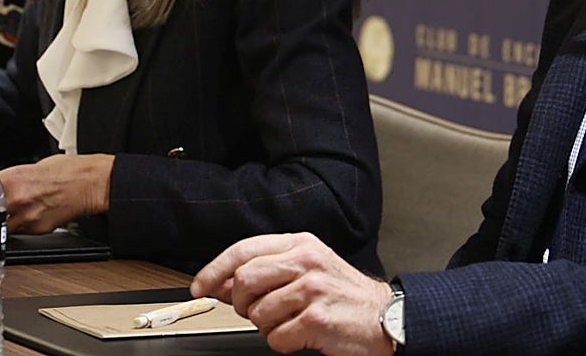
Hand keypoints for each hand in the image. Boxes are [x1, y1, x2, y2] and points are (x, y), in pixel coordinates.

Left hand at [0, 153, 113, 233]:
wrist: (91, 183)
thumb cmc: (69, 170)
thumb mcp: (34, 166)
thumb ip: (14, 178)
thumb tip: (0, 185)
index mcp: (13, 178)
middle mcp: (17, 199)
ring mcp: (26, 217)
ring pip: (1, 226)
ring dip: (2, 221)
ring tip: (11, 213)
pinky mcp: (37, 230)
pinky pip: (19, 231)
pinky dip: (20, 225)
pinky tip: (29, 215)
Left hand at [191, 232, 393, 355]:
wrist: (384, 317)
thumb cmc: (344, 294)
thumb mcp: (311, 266)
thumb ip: (272, 267)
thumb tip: (224, 281)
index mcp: (301, 243)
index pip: (244, 249)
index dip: (215, 269)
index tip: (201, 286)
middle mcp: (306, 261)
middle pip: (245, 280)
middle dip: (241, 303)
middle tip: (256, 312)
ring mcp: (312, 289)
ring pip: (257, 313)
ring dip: (267, 327)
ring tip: (290, 323)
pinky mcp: (316, 319)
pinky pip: (276, 338)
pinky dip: (283, 343)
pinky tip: (301, 335)